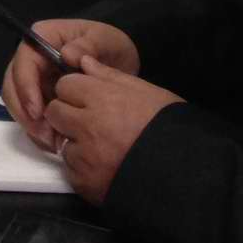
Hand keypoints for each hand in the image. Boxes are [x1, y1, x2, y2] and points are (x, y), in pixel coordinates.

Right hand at [0, 18, 141, 149]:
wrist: (119, 63)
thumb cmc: (110, 45)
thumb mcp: (105, 39)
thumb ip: (89, 44)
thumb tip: (66, 54)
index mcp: (43, 37)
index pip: (23, 61)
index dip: (25, 86)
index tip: (38, 111)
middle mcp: (32, 57)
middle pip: (12, 83)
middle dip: (23, 111)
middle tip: (43, 133)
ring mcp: (34, 77)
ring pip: (17, 102)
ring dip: (29, 123)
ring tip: (51, 141)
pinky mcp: (40, 95)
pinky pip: (30, 114)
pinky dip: (38, 129)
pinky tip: (54, 142)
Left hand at [43, 56, 182, 203]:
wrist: (187, 174)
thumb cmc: (169, 126)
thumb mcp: (146, 92)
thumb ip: (109, 76)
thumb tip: (84, 61)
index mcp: (102, 98)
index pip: (65, 85)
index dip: (76, 91)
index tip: (88, 99)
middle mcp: (88, 125)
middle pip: (55, 111)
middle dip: (68, 114)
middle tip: (91, 123)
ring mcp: (85, 156)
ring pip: (62, 141)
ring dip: (76, 143)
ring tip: (103, 148)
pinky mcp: (85, 182)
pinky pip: (71, 169)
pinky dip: (83, 168)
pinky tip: (105, 167)